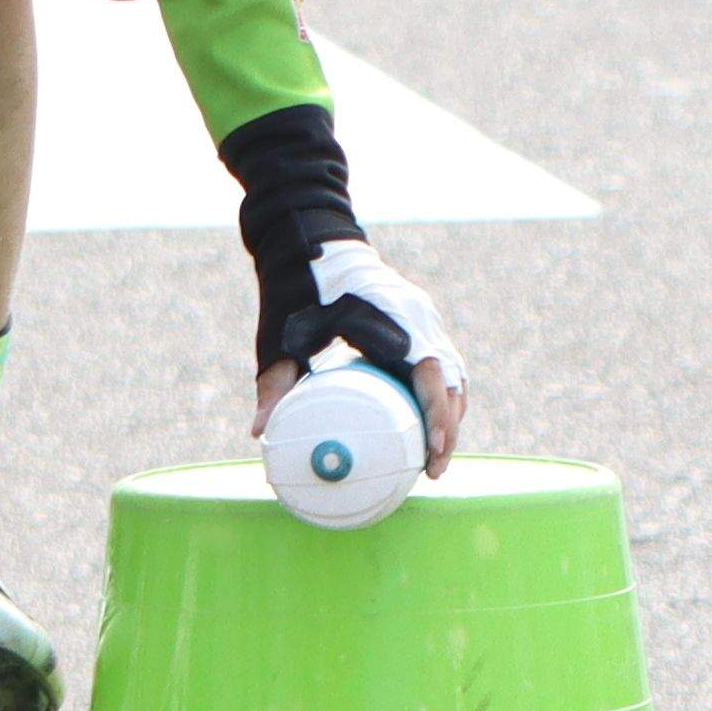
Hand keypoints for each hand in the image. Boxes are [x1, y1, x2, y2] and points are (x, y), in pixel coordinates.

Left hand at [248, 239, 471, 469]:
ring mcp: (422, 317)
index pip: (431, 372)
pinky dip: (440, 396)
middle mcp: (416, 317)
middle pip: (451, 380)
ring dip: (450, 415)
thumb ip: (274, 384)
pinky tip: (427, 428)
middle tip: (432, 471)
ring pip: (453, 373)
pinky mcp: (419, 320)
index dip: (437, 414)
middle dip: (449, 428)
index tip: (432, 450)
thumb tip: (259, 433)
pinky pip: (441, 363)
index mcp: (390, 318)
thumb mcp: (280, 336)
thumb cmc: (296, 287)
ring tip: (434, 460)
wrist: (311, 238)